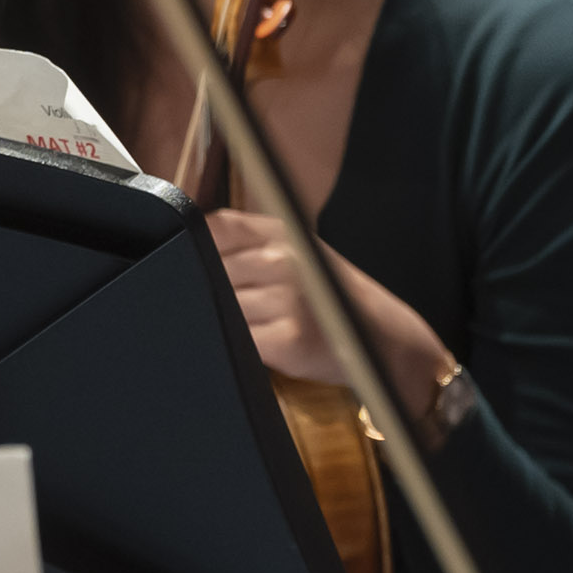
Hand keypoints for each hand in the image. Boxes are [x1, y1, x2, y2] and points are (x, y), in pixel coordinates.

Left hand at [206, 207, 447, 416]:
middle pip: (207, 270)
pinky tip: (264, 342)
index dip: (195, 248)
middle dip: (209, 288)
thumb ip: (245, 243)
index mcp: (281, 232)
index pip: (212, 228)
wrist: (388, 340)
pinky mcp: (288, 339)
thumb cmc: (332, 296)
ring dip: (224, 318)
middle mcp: (284, 259)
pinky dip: (239, 344)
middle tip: (240, 302)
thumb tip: (184, 244)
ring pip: (219, 306)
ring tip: (261, 323)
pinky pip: (237, 338)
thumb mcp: (296, 252)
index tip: (196, 264)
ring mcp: (287, 299)